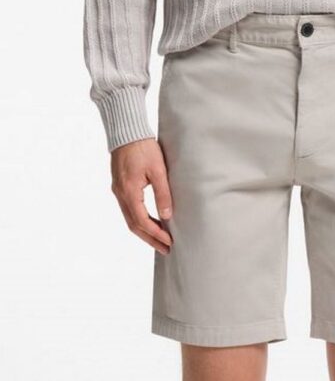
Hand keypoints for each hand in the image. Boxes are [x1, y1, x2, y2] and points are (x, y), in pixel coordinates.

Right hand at [111, 139, 172, 254]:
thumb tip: (167, 216)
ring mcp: (118, 191)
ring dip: (145, 232)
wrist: (126, 131)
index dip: (156, 234)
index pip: (142, 221)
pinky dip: (140, 221)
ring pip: (130, 219)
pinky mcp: (120, 187)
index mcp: (129, 191)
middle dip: (150, 239)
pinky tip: (151, 225)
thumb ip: (163, 194)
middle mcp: (120, 194)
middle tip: (166, 250)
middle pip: (134, 225)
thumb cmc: (143, 147)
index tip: (169, 242)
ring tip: (160, 241)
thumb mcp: (158, 170)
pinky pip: (129, 211)